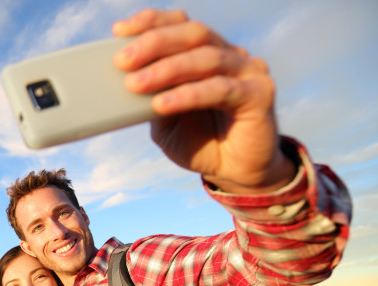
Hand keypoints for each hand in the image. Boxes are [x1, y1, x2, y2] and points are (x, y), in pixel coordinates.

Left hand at [113, 9, 295, 193]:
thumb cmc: (200, 142)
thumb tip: (122, 82)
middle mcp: (229, 55)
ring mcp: (248, 71)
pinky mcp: (259, 94)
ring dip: (166, 70)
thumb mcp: (165, 121)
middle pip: (193, 34)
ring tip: (135, 84)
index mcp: (206, 52)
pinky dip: (188, 95)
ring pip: (206, 58)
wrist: (235, 172)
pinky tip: (162, 104)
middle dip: (154, 43)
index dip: (151, 22)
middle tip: (123, 61)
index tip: (118, 31)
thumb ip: (150, 100)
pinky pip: (221, 89)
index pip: (180, 24)